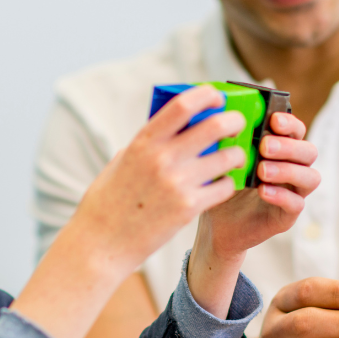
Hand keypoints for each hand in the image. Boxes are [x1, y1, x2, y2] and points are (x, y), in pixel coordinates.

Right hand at [14, 84, 250, 337]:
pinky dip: (228, 183)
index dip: (207, 95)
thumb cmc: (109, 200)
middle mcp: (162, 158)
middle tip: (237, 124)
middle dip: (234, 120)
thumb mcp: (123, 160)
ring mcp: (177, 184)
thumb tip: (178, 123)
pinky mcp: (188, 208)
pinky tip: (222, 184)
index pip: (183, 104)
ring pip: (228, 157)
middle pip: (215, 125)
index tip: (217, 97)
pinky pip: (224, 187)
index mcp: (143, 141)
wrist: (101, 242)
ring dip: (237, 154)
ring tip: (234, 157)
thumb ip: (150, 141)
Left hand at [188, 112, 319, 317]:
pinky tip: (263, 191)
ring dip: (288, 170)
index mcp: (280, 149)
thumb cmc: (222, 183)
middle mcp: (292, 168)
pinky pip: (296, 204)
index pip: (296, 130)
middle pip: (309, 151)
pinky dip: (282, 196)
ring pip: (310, 177)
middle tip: (265, 146)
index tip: (273, 119)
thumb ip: (231, 139)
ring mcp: (293, 192)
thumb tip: (225, 115)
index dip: (290, 123)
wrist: (215, 223)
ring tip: (262, 170)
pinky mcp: (287, 215)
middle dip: (289, 146)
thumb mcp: (223, 158)